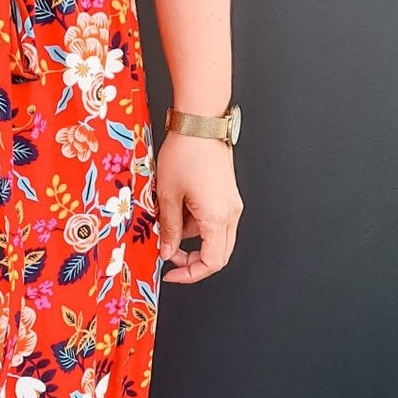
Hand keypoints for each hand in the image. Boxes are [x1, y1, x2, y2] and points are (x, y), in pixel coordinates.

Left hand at [154, 132, 242, 282]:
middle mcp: (230, 213)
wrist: (200, 123)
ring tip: (167, 218)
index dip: (190, 274)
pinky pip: (215, 219)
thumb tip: (168, 250)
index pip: (211, 262)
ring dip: (191, 236)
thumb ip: (169, 228)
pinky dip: (197, 222)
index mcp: (217, 218)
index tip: (171, 272)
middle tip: (169, 253)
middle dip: (192, 260)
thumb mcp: (168, 194)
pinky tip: (178, 206)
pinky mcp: (227, 194)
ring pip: (214, 236)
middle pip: (218, 253)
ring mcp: (231, 203)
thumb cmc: (185, 153)